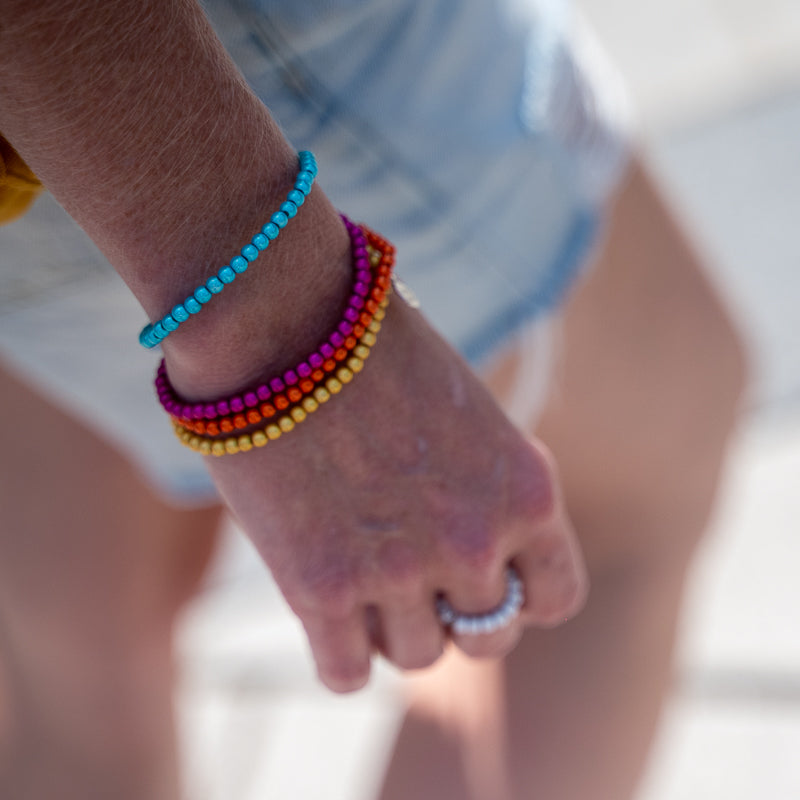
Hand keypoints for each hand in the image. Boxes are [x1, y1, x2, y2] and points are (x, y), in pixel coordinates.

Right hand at [201, 292, 587, 691]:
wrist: (284, 316)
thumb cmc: (376, 348)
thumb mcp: (467, 412)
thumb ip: (487, 488)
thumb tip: (480, 549)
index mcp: (527, 490)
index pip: (556, 597)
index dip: (520, 594)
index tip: (487, 577)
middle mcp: (474, 542)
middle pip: (486, 639)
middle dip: (455, 614)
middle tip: (415, 576)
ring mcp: (398, 571)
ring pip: (417, 657)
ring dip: (394, 628)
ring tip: (362, 575)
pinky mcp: (318, 588)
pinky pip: (345, 673)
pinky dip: (340, 655)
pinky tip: (326, 610)